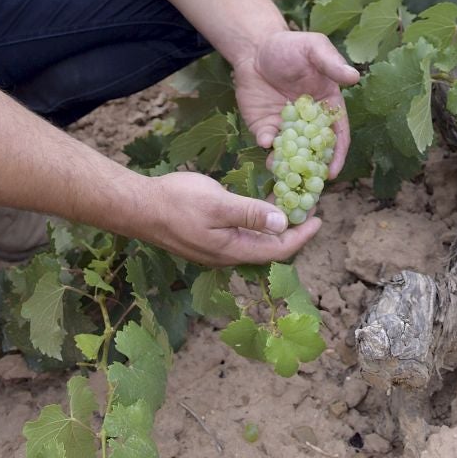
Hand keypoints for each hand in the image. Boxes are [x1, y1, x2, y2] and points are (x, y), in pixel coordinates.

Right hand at [138, 171, 320, 265]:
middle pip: (268, 248)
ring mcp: (215, 248)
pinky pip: (239, 234)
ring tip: (289, 204)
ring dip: (273, 225)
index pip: (278, 250)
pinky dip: (256, 221)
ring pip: (254, 241)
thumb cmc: (176, 202)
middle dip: (291, 231)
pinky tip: (258, 204)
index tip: (319, 218)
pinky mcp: (206, 238)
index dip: (301, 235)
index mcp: (232, 250)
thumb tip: (283, 222)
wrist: (137, 206)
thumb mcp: (218, 203)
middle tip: (308, 207)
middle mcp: (226, 255)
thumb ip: (250, 213)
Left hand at [233, 30, 360, 177]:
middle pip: (315, 150)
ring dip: (287, 163)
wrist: (255, 48)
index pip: (337, 134)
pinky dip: (266, 144)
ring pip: (290, 152)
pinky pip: (267, 140)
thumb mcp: (313, 49)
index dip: (337, 154)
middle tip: (309, 185)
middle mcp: (308, 121)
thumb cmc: (290, 46)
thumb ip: (331, 64)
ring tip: (284, 172)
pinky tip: (265, 142)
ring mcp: (286, 126)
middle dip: (313, 168)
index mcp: (327, 106)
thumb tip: (354, 77)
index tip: (333, 172)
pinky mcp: (264, 126)